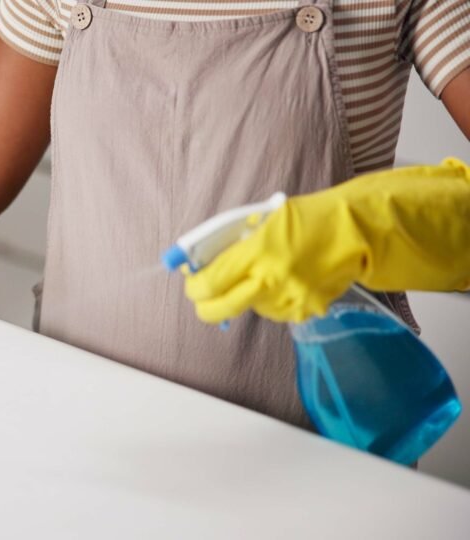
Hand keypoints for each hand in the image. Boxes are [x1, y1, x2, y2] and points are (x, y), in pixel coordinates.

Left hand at [185, 159, 469, 322]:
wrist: (358, 233)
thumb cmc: (307, 219)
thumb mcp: (263, 220)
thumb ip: (232, 242)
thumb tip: (200, 262)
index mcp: (257, 252)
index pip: (210, 282)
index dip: (193, 286)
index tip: (191, 281)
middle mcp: (269, 281)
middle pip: (218, 309)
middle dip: (205, 305)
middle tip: (205, 295)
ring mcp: (287, 301)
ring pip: (246, 309)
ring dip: (245, 297)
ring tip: (266, 273)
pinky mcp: (302, 313)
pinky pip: (271, 312)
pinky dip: (269, 300)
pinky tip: (285, 280)